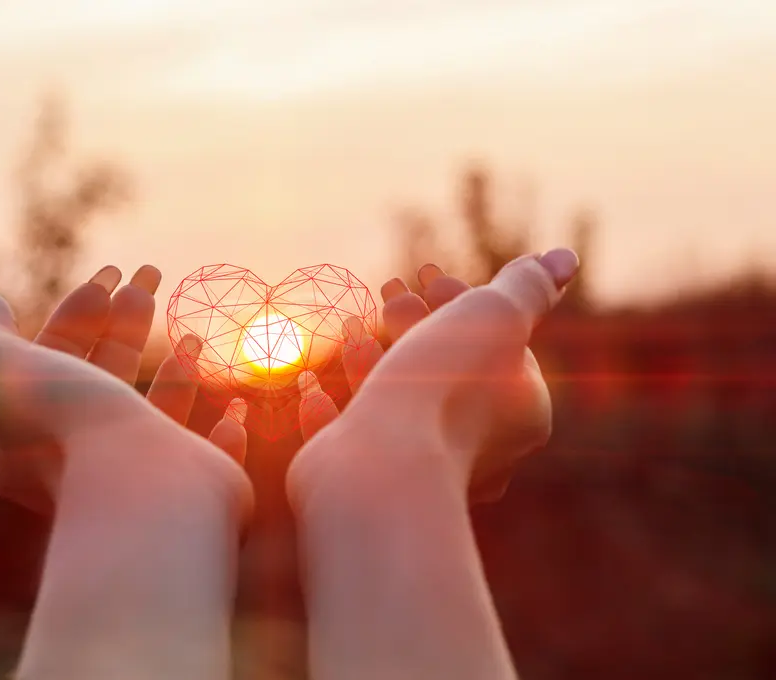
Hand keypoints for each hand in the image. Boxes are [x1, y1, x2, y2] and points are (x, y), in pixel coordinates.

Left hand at [0, 265, 248, 514]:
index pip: (56, 358)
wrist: (142, 493)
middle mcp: (87, 458)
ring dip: (176, 372)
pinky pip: (212, 455)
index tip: (111, 274)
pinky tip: (235, 405)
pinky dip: (225, 428)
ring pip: (159, 415)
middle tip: (152, 275)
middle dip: (127, 321)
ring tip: (193, 334)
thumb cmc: (74, 430)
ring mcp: (143, 475)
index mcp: (36, 435)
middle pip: (107, 375)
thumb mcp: (6, 370)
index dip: (79, 311)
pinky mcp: (193, 487)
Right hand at [293, 249, 578, 503]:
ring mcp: (422, 471)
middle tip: (388, 291)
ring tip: (350, 326)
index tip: (428, 275)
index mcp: (521, 415)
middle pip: (447, 371)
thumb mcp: (496, 316)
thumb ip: (528, 287)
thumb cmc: (443, 388)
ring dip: (372, 361)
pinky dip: (333, 412)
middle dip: (414, 325)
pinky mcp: (370, 487)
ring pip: (398, 405)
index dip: (463, 302)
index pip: (498, 345)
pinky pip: (351, 444)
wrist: (381, 468)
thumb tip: (566, 259)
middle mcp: (480, 450)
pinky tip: (313, 389)